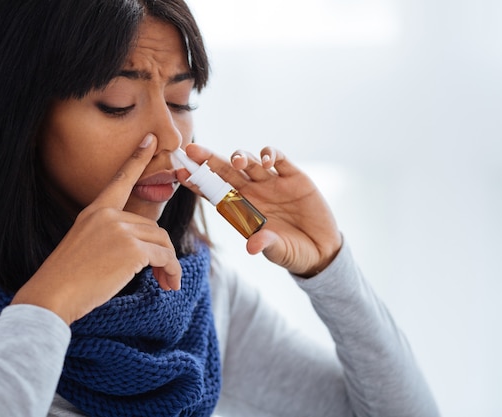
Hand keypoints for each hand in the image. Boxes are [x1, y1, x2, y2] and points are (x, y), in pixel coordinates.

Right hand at [11, 134, 181, 324]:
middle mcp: (108, 215)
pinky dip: (171, 271)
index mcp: (95, 211)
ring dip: (169, 264)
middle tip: (165, 277)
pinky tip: (167, 284)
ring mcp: (120, 230)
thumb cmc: (67, 278)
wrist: (51, 295)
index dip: (138, 159)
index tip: (151, 140)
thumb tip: (143, 245)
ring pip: (162, 242)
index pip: (120, 179)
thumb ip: (111, 236)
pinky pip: (164, 257)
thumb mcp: (85, 245)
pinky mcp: (132, 249)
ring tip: (167, 283)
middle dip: (162, 252)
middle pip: (153, 227)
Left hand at [177, 143, 341, 276]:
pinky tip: (267, 162)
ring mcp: (271, 182)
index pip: (214, 192)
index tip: (180, 173)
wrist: (321, 250)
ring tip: (238, 160)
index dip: (197, 182)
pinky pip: (279, 159)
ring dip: (240, 157)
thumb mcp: (278, 251)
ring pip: (249, 161)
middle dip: (208, 160)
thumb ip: (265, 244)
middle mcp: (252, 192)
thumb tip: (252, 245)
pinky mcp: (293, 176)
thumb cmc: (291, 252)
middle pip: (226, 171)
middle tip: (191, 149)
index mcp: (241, 209)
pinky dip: (271, 155)